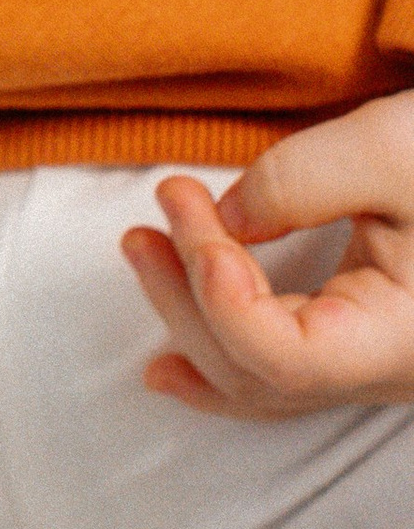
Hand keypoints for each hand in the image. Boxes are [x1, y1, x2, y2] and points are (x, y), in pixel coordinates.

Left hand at [122, 95, 413, 415]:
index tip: (186, 201)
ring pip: (262, 379)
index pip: (281, 355)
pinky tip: (169, 363)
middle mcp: (387, 372)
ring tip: (142, 247)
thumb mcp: (395, 149)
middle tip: (152, 211)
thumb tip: (224, 219)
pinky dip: (220, 358)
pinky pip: (282, 375)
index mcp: (402, 341)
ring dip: (189, 317)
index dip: (216, 288)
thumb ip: (300, 180)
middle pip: (257, 370)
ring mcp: (376, 365)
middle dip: (185, 293)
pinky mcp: (367, 343)